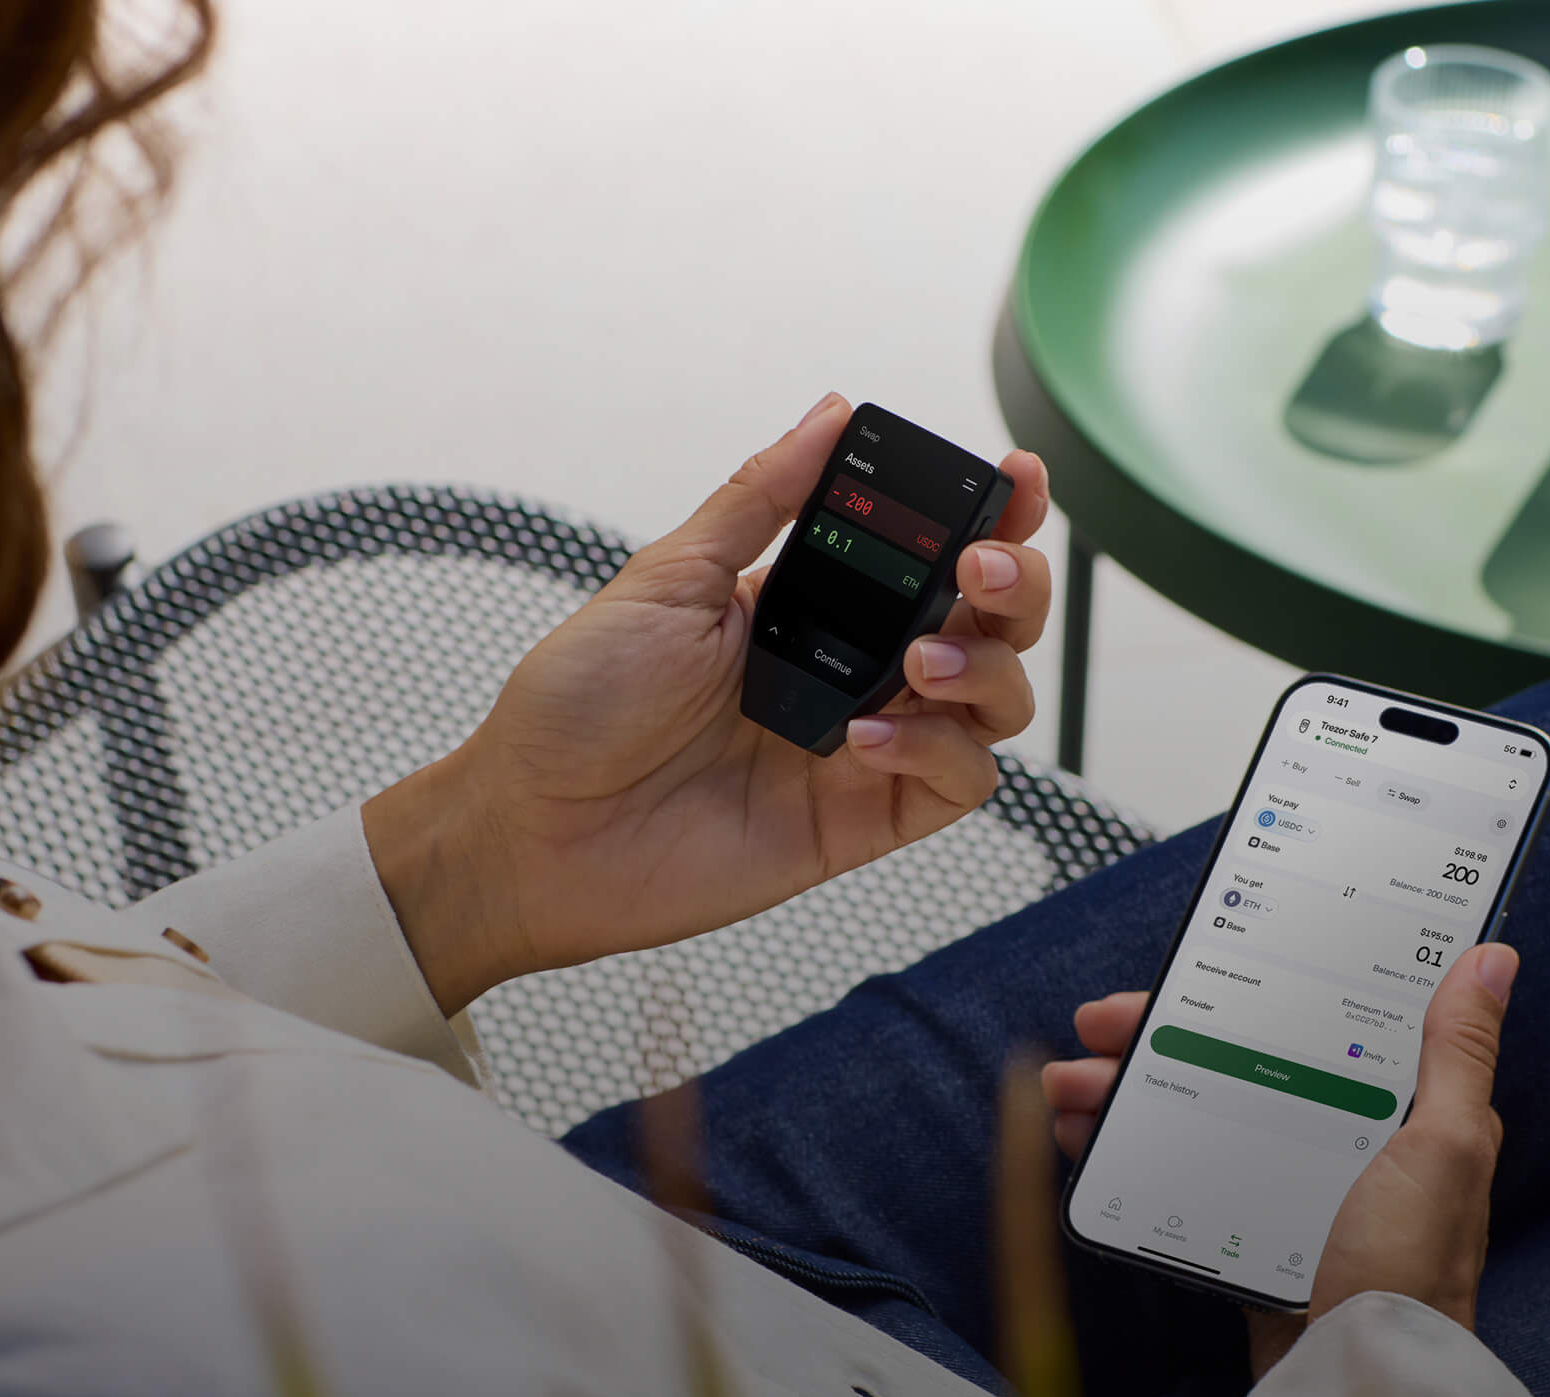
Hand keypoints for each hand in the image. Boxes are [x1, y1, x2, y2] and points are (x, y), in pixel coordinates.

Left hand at [363, 393, 1050, 1012]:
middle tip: (976, 572)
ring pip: (995, 703)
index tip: (1017, 479)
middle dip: (1012, 585)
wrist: (532, 829)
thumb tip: (830, 414)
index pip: (933, 553)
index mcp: (815, 604)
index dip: (993, 517)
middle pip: (990, 624)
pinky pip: (957, 784)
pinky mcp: (863, 822)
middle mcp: (855, 671)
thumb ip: (761, 501)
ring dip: (985, 670)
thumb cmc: (579, 705)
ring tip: (918, 663)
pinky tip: (871, 738)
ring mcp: (867, 749)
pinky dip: (940, 753)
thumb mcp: (668, 578)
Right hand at [1042, 944, 1517, 1380]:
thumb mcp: (1441, 1149)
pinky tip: (1087, 1141)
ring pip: (1193, 1112)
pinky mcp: (1246, 1229)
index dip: (1231, 993)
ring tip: (1069, 1092)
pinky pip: (1178, 1173)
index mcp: (1392, 1110)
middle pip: (1231, 1061)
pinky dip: (1130, 1151)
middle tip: (1092, 1033)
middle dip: (1153, 1042)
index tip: (1169, 980)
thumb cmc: (1410, 1269)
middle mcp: (1335, 1138)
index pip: (1301, 1021)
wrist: (1357, 1385)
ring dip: (1125, 1094)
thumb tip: (1491, 959)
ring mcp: (1286, 1185)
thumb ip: (1456, 1056)